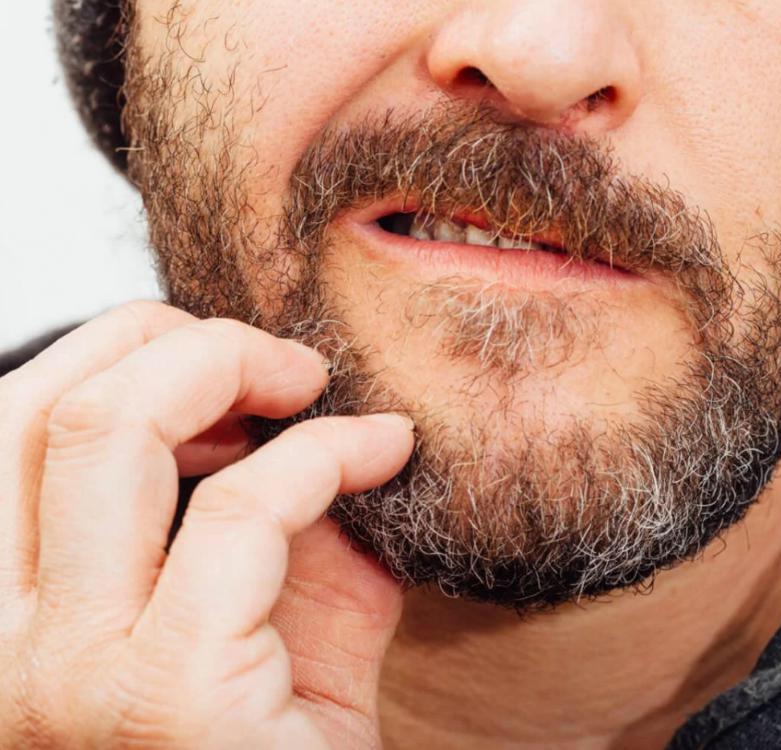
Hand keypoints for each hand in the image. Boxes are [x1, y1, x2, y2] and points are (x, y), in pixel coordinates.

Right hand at [0, 301, 413, 748]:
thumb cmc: (285, 744)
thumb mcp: (260, 614)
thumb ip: (260, 518)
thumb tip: (295, 408)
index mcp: (4, 617)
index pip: (11, 423)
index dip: (125, 360)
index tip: (234, 374)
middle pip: (53, 409)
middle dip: (181, 343)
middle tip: (289, 364)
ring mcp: (64, 679)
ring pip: (110, 431)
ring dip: (233, 370)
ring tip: (323, 389)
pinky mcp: (166, 700)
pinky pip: (242, 511)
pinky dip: (325, 454)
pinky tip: (387, 451)